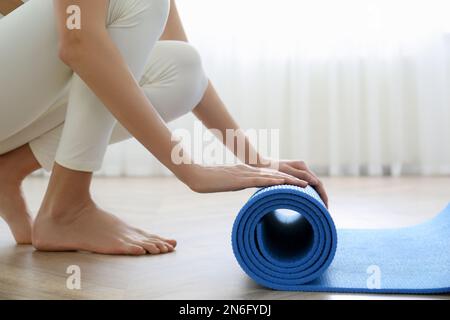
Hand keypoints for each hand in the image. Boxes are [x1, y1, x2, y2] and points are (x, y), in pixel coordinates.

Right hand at [186, 164, 308, 193]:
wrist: (196, 175)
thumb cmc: (208, 180)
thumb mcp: (226, 182)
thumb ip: (237, 183)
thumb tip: (243, 187)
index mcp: (247, 172)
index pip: (271, 176)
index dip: (287, 179)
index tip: (300, 184)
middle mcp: (249, 171)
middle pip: (276, 175)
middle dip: (294, 180)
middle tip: (311, 184)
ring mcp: (245, 174)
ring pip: (272, 177)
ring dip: (290, 181)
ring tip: (305, 185)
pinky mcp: (239, 180)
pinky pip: (259, 181)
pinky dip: (273, 182)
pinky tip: (283, 184)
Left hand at [255, 159, 328, 207]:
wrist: (259, 163)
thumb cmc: (269, 168)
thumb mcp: (284, 173)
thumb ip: (299, 176)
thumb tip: (314, 182)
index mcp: (302, 167)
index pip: (318, 183)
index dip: (323, 195)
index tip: (325, 207)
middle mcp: (303, 168)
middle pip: (317, 184)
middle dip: (322, 197)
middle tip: (325, 210)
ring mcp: (299, 171)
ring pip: (313, 185)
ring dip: (318, 196)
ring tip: (320, 208)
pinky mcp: (294, 175)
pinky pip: (306, 185)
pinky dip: (311, 193)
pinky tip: (311, 201)